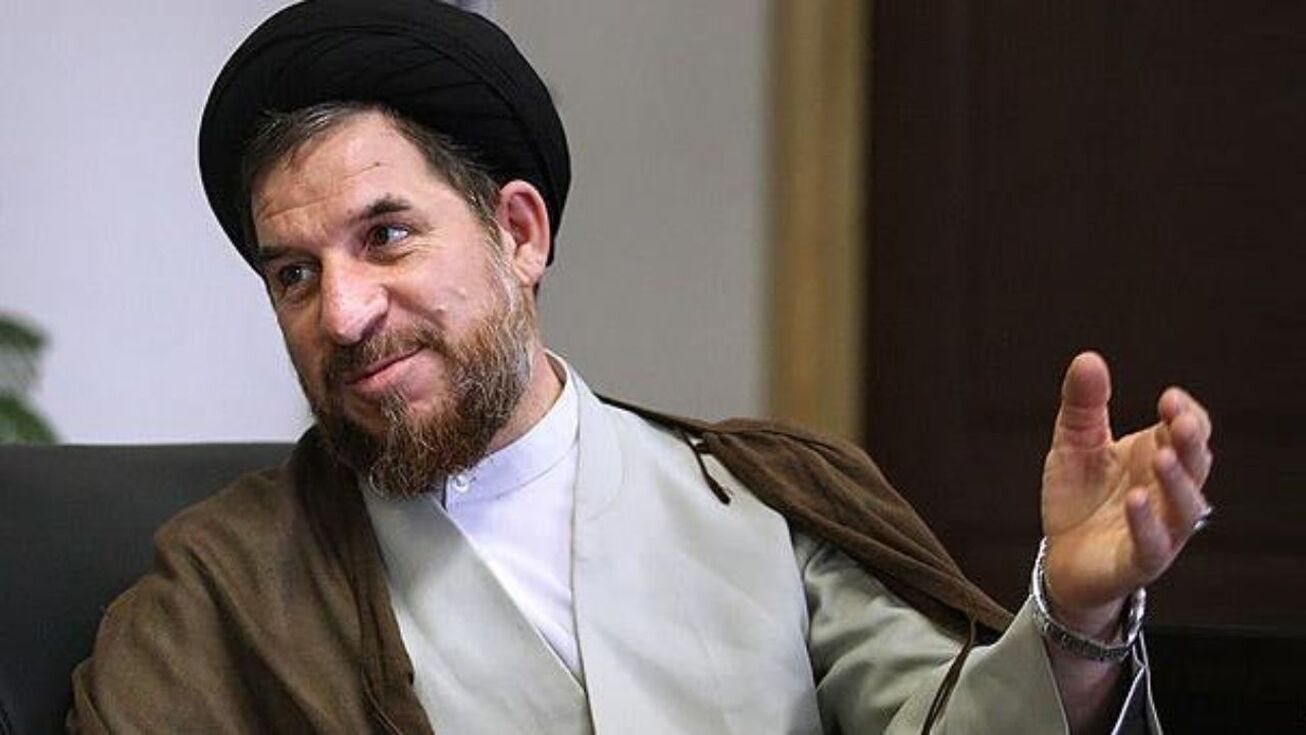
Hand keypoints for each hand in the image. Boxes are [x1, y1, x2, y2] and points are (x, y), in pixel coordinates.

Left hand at [1040, 352, 1212, 633]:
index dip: (1187, 414)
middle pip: (1196, 465)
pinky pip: (1153, 543)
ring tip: (1161, 456)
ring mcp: (1160, 528)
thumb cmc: (1079, 496)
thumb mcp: (1074, 442)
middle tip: (1179, 421)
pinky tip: (1136, 499)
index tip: (1169, 398)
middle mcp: (1168, 491)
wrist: (1062, 556)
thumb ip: (1083, 405)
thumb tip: (1088, 359)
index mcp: (1158, 455)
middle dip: (1191, 442)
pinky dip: (1147, 522)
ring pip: (1185, 506)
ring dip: (1177, 480)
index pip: (1190, 431)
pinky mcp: (1140, 560)